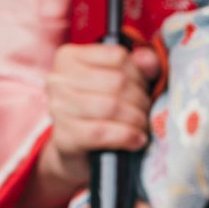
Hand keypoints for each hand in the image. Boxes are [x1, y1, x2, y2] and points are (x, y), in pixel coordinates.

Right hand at [28, 42, 159, 207]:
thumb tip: (150, 61)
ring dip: (136, 118)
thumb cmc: (101, 107)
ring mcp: (57, 108)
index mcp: (68, 57)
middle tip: (145, 111)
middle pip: (117, 81)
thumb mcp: (120, 80)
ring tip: (142, 125)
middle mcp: (57, 79)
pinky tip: (137, 140)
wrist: (78, 151)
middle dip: (140, 98)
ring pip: (111, 106)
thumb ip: (138, 65)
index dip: (138, 74)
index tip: (143, 88)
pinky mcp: (63, 136)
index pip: (117, 56)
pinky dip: (126, 136)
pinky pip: (102, 132)